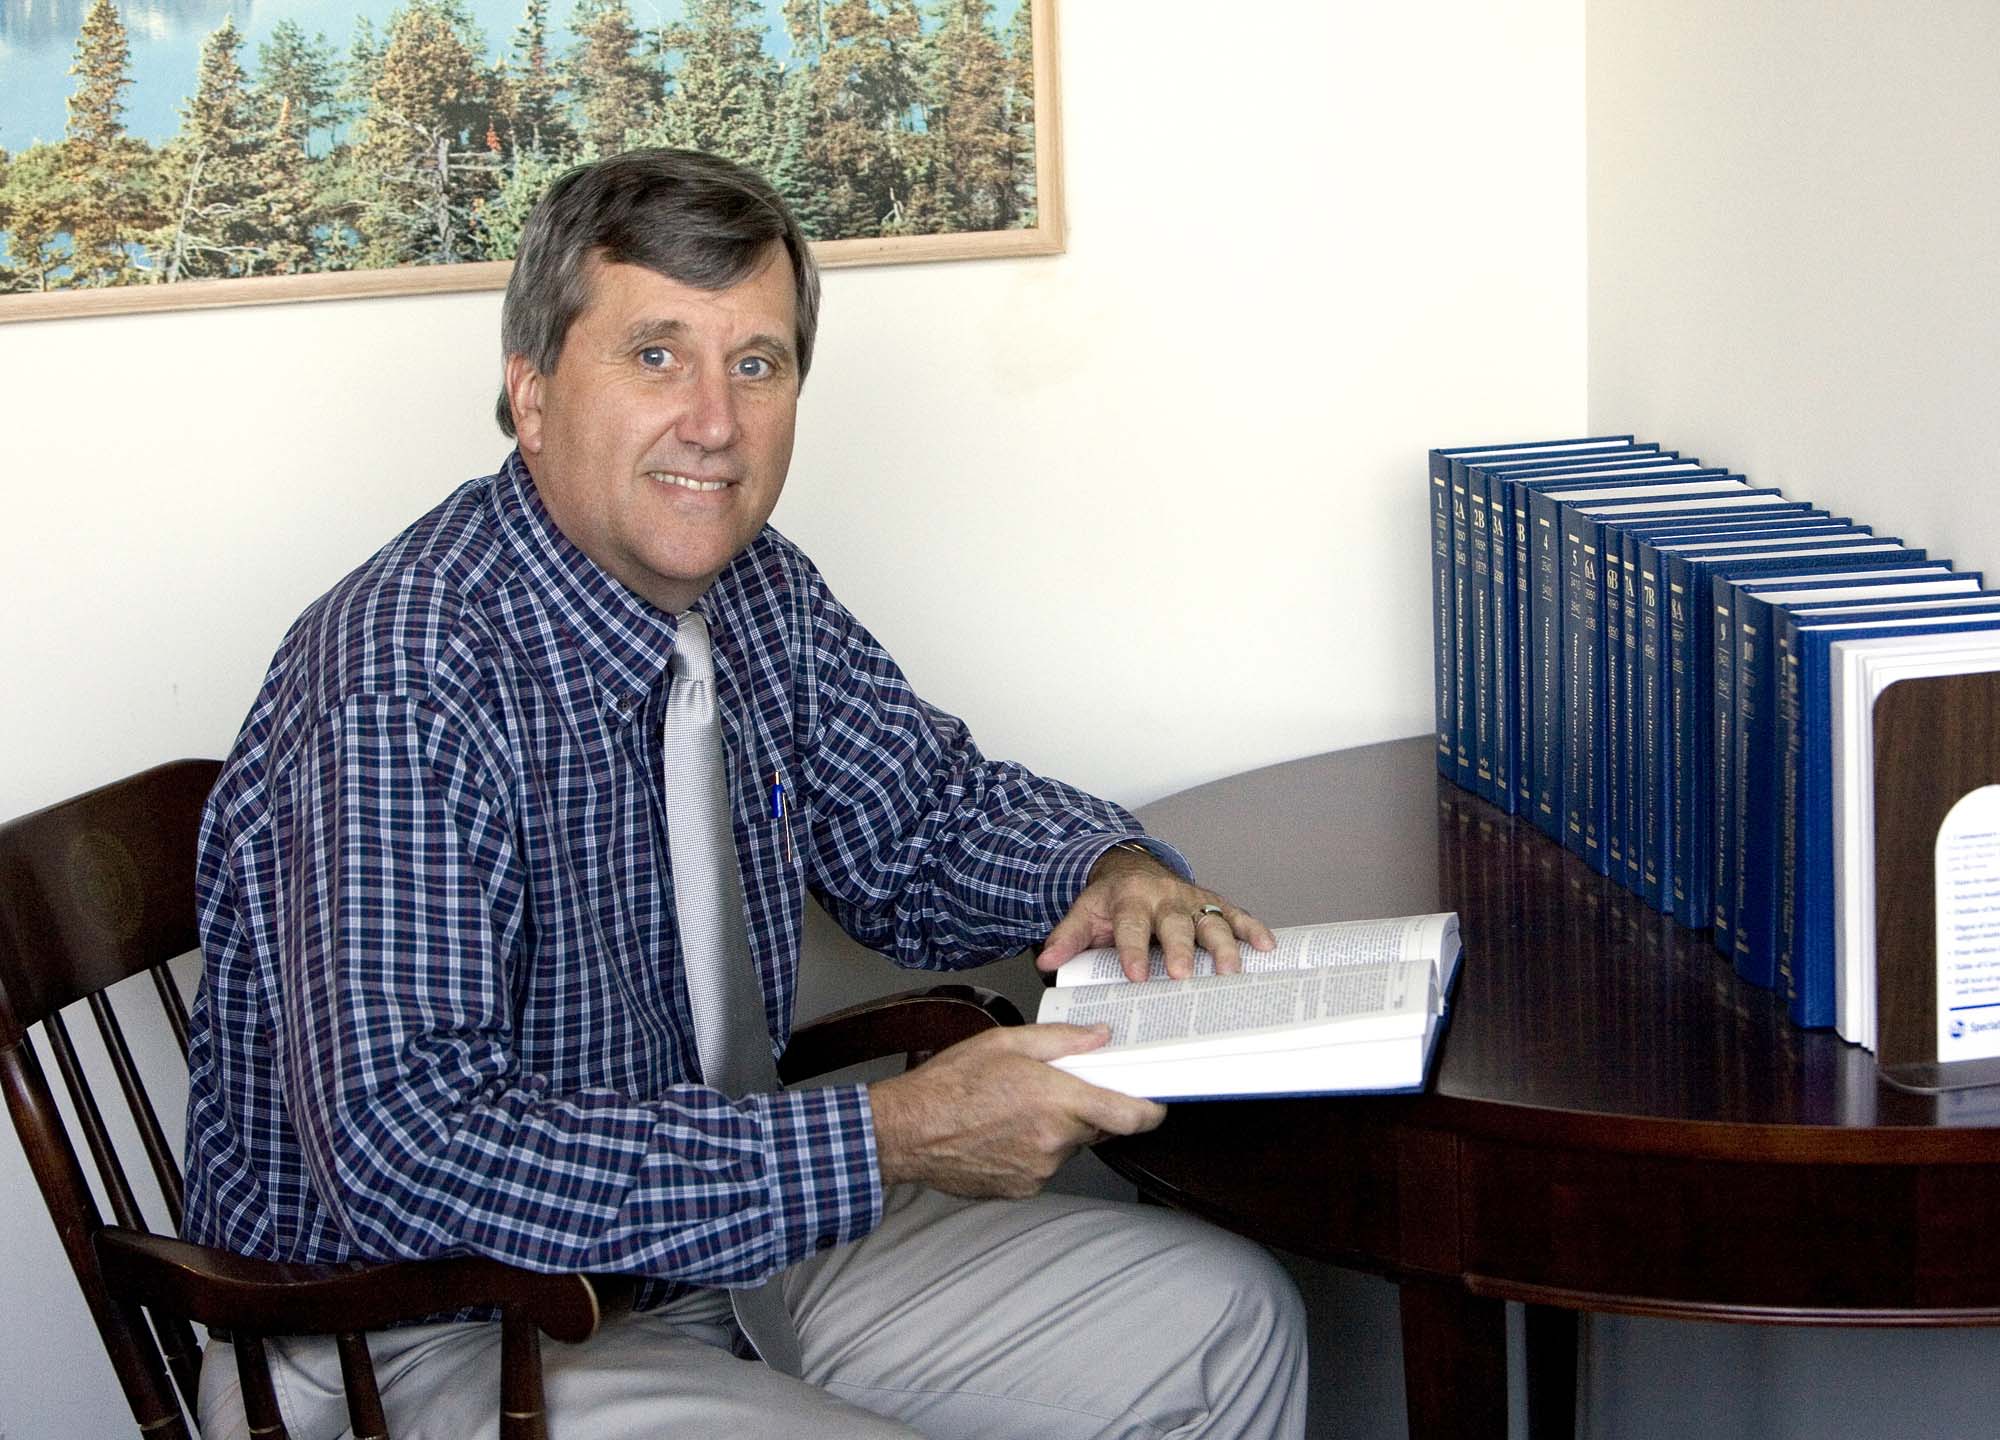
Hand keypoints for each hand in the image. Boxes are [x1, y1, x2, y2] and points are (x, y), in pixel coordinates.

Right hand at [868, 1024, 1165, 1197]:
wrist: (906, 1132)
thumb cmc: (949, 1084)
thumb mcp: (1007, 1042)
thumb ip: (1062, 1040)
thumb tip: (1100, 1037)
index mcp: (1057, 1102)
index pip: (1129, 1117)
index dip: (1151, 1112)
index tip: (1155, 1105)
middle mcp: (1055, 1142)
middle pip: (1095, 1128)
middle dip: (1084, 1109)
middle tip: (1052, 1090)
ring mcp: (1039, 1171)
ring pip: (1067, 1147)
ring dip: (1054, 1130)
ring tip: (1012, 1109)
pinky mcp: (1021, 1189)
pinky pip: (1043, 1166)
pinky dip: (1032, 1149)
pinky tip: (1000, 1132)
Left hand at [1036, 845, 1276, 981]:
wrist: (1132, 870)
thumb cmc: (1110, 901)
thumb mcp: (1084, 914)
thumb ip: (1067, 939)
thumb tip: (1047, 962)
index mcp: (1129, 901)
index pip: (1130, 928)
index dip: (1132, 951)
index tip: (1135, 976)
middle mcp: (1163, 899)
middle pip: (1174, 925)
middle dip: (1179, 950)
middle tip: (1183, 975)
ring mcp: (1191, 901)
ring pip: (1209, 921)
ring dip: (1222, 946)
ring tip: (1229, 971)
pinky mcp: (1211, 903)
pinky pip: (1235, 915)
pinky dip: (1253, 929)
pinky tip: (1267, 947)